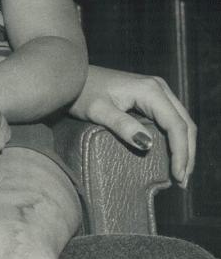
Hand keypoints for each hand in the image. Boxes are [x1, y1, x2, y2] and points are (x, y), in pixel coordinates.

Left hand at [70, 65, 195, 186]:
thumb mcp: (98, 110)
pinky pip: (170, 118)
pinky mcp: (150, 95)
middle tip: (182, 181)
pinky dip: (175, 137)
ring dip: (184, 147)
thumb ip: (121, 125)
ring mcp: (156, 90)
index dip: (181, 153)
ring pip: (180, 121)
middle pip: (184, 123)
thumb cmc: (81, 92)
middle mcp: (158, 87)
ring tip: (181, 172)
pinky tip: (172, 154)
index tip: (178, 177)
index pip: (176, 125)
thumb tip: (147, 144)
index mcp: (150, 90)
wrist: (71, 76)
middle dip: (187, 153)